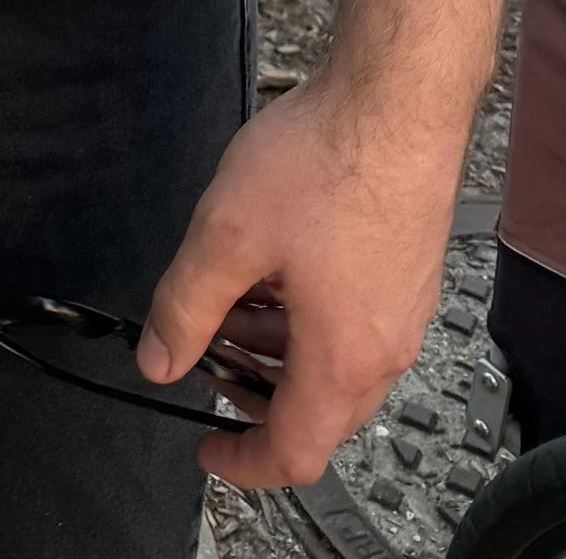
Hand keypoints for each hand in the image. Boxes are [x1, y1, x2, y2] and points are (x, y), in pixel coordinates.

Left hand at [138, 68, 462, 489]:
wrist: (397, 100)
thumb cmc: (325, 163)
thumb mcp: (227, 236)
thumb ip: (185, 307)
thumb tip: (158, 360)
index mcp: (343, 359)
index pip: (295, 453)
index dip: (244, 465)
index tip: (207, 450)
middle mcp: (385, 349)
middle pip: (317, 414)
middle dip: (254, 396)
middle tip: (206, 356)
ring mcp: (402, 311)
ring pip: (334, 365)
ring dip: (277, 351)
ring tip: (229, 299)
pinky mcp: (406, 272)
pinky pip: (353, 326)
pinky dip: (306, 320)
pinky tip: (274, 268)